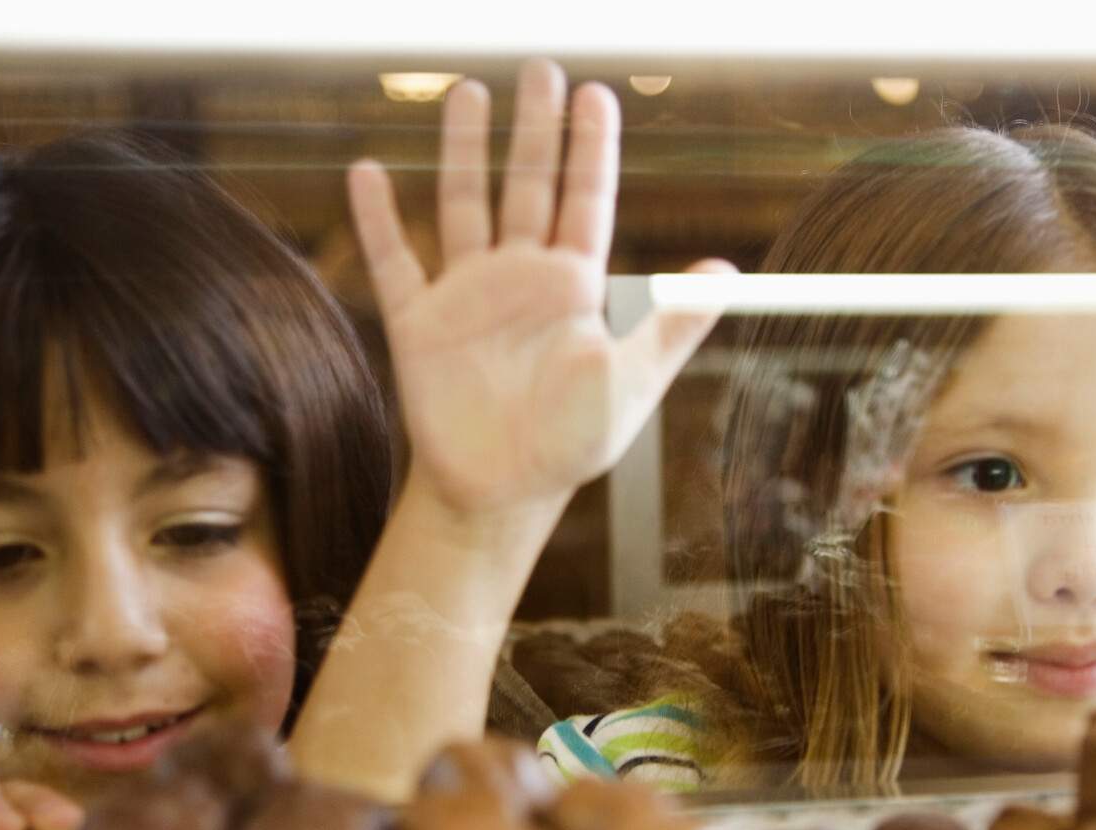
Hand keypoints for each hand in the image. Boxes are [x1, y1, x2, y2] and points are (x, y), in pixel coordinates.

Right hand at [346, 58, 732, 533]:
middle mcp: (519, 278)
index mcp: (573, 287)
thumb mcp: (633, 381)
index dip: (590, 150)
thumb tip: (726, 272)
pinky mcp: (420, 324)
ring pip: (463, 204)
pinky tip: (369, 172)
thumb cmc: (572, 444)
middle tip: (541, 69)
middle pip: (526, 185)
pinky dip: (378, 218)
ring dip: (463, 151)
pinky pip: (394, 261)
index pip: (584, 200)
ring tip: (467, 94)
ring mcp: (466, 295)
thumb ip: (672, 325)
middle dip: (534, 129)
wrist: (503, 493)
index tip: (596, 96)